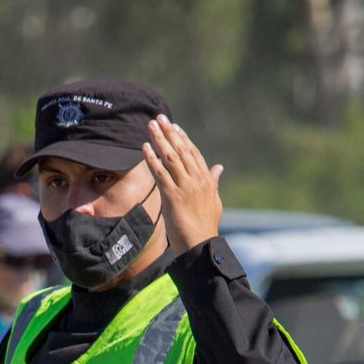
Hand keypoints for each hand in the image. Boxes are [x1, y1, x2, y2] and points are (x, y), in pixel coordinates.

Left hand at [142, 114, 222, 255]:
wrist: (201, 244)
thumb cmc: (206, 226)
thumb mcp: (214, 201)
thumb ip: (214, 182)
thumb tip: (219, 167)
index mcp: (207, 180)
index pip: (194, 153)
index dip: (183, 138)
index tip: (174, 126)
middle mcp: (197, 180)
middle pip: (181, 150)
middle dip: (169, 133)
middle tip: (159, 118)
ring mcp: (185, 187)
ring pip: (171, 157)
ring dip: (159, 140)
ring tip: (150, 126)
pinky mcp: (173, 196)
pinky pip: (160, 173)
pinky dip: (152, 159)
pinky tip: (145, 147)